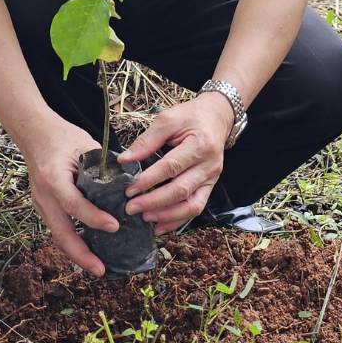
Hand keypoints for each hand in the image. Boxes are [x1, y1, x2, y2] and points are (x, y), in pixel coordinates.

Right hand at [21, 115, 120, 276]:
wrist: (35, 134)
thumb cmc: (63, 137)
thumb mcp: (85, 145)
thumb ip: (104, 167)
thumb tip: (130, 185)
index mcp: (54, 178)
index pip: (74, 204)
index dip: (94, 218)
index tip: (114, 226)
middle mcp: (43, 196)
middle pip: (61, 232)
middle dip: (81, 254)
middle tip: (101, 270)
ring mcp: (40, 204)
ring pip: (58, 236)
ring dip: (77, 254)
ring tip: (97, 268)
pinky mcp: (43, 208)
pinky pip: (58, 230)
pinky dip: (72, 243)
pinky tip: (88, 252)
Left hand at [119, 93, 230, 233]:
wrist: (217, 116)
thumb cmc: (191, 116)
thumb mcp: (168, 119)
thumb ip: (147, 140)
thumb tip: (124, 160)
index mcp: (199, 144)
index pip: (171, 167)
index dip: (149, 180)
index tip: (129, 189)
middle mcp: (209, 165)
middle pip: (181, 190)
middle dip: (154, 202)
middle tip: (131, 208)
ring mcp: (211, 178)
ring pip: (192, 206)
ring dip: (166, 216)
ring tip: (145, 218)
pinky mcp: (210, 187)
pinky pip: (196, 208)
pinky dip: (177, 220)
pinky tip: (159, 226)